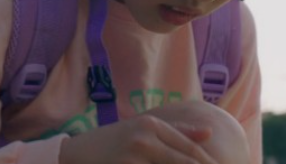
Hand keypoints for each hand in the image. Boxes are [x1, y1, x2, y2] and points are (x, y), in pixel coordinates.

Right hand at [59, 113, 216, 163]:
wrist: (76, 153)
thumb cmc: (114, 143)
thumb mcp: (144, 130)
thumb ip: (177, 131)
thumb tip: (209, 133)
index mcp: (152, 124)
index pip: (190, 148)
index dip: (208, 163)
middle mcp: (145, 136)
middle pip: (184, 161)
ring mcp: (133, 153)